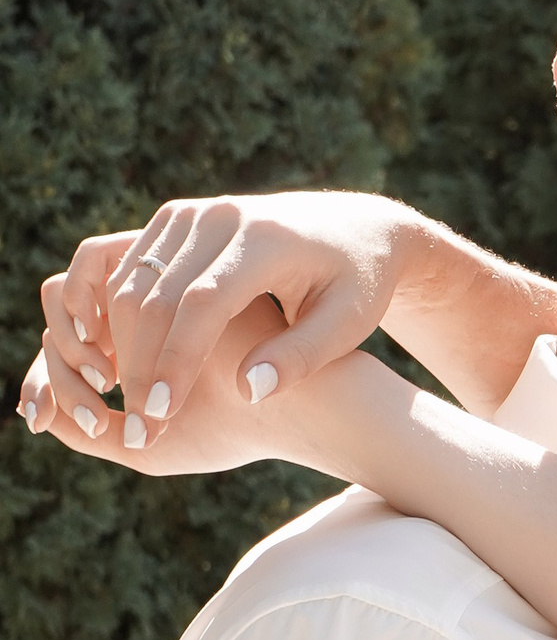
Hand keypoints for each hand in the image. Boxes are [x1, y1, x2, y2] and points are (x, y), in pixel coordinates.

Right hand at [18, 191, 421, 451]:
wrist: (355, 228)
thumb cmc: (358, 283)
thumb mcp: (348, 323)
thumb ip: (300, 357)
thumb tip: (247, 390)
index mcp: (265, 241)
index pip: (202, 304)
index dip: (177, 360)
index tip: (160, 413)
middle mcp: (220, 218)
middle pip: (156, 294)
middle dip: (143, 364)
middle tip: (141, 426)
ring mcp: (192, 213)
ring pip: (132, 282)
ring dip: (120, 344)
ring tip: (132, 405)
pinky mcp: (175, 219)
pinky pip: (129, 269)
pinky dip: (115, 317)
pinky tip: (121, 364)